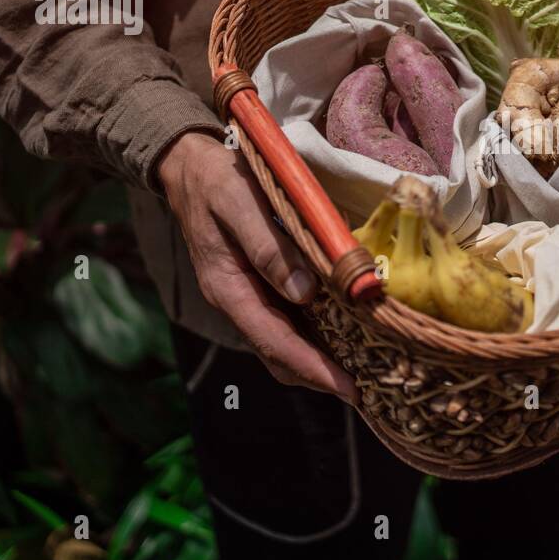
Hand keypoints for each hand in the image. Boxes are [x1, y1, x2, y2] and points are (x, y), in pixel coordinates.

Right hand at [157, 131, 357, 402]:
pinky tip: (344, 334)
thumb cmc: (216, 182)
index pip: (274, 342)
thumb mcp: (239, 204)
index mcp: (229, 290)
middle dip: (320, 377)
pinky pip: (288, 323)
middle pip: (280, 356)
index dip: (313, 368)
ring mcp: (248, 297)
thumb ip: (268, 247)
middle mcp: (238, 302)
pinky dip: (314, 337)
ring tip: (362, 371)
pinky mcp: (259, 287)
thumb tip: (305, 293)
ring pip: (284, 345)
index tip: (347, 388)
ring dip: (319, 361)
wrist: (190, 169)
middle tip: (368, 391)